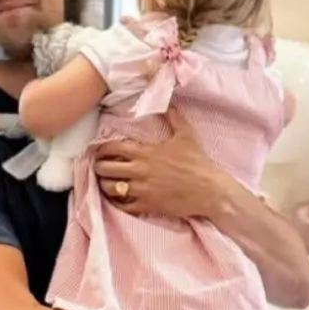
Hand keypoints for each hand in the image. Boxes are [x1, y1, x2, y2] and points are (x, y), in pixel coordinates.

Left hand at [92, 107, 224, 218]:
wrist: (209, 190)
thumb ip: (174, 117)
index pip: (112, 148)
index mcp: (145, 152)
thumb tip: (167, 102)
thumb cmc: (197, 162)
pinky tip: (119, 199)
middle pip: (105, 169)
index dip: (102, 149)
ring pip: (111, 188)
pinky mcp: (148, 205)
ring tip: (106, 183)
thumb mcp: (186, 135)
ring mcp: (142, 190)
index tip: (100, 151)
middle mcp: (139, 170)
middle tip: (99, 167)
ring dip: (105, 185)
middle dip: (99, 167)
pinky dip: (117, 203)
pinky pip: (124, 207)